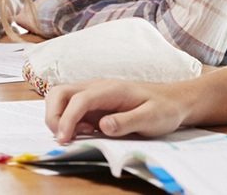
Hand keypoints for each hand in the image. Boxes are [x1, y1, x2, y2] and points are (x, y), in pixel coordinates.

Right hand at [44, 80, 189, 142]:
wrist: (173, 101)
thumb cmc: (164, 109)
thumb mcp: (152, 118)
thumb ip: (127, 122)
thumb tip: (103, 126)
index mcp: (111, 89)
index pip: (79, 99)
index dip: (68, 118)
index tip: (65, 138)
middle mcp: (97, 87)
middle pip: (60, 93)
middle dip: (53, 116)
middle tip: (63, 138)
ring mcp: (93, 94)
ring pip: (60, 98)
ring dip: (58, 117)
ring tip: (76, 135)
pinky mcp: (93, 104)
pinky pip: (69, 108)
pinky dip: (67, 121)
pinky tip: (85, 132)